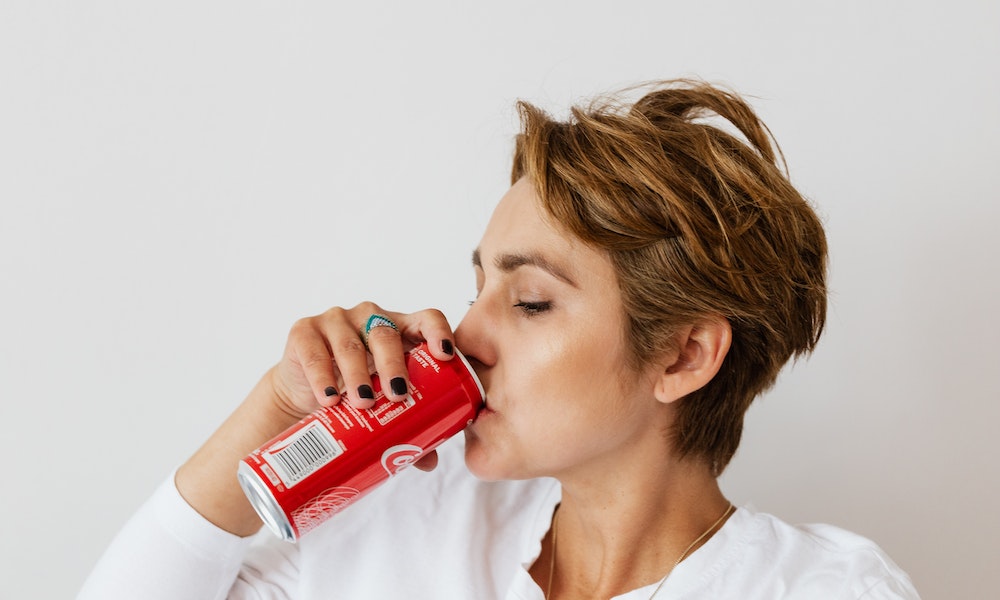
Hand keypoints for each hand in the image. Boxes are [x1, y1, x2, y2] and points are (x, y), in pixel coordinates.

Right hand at [267, 302, 456, 469]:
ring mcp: (335, 321)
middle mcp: (369, 318)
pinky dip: (322, 377)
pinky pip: (314, 353)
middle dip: (394, 364)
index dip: (438, 331)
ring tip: (363, 403)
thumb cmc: (354, 391)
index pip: (426, 318)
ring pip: (350, 344)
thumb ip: (407, 424)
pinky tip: (328, 399)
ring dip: (358, 375)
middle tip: (398, 395)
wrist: (304, 391)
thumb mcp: (382, 402)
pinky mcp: (304, 331)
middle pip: (386, 333)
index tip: (445, 355)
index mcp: (400, 329)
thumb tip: (429, 461)